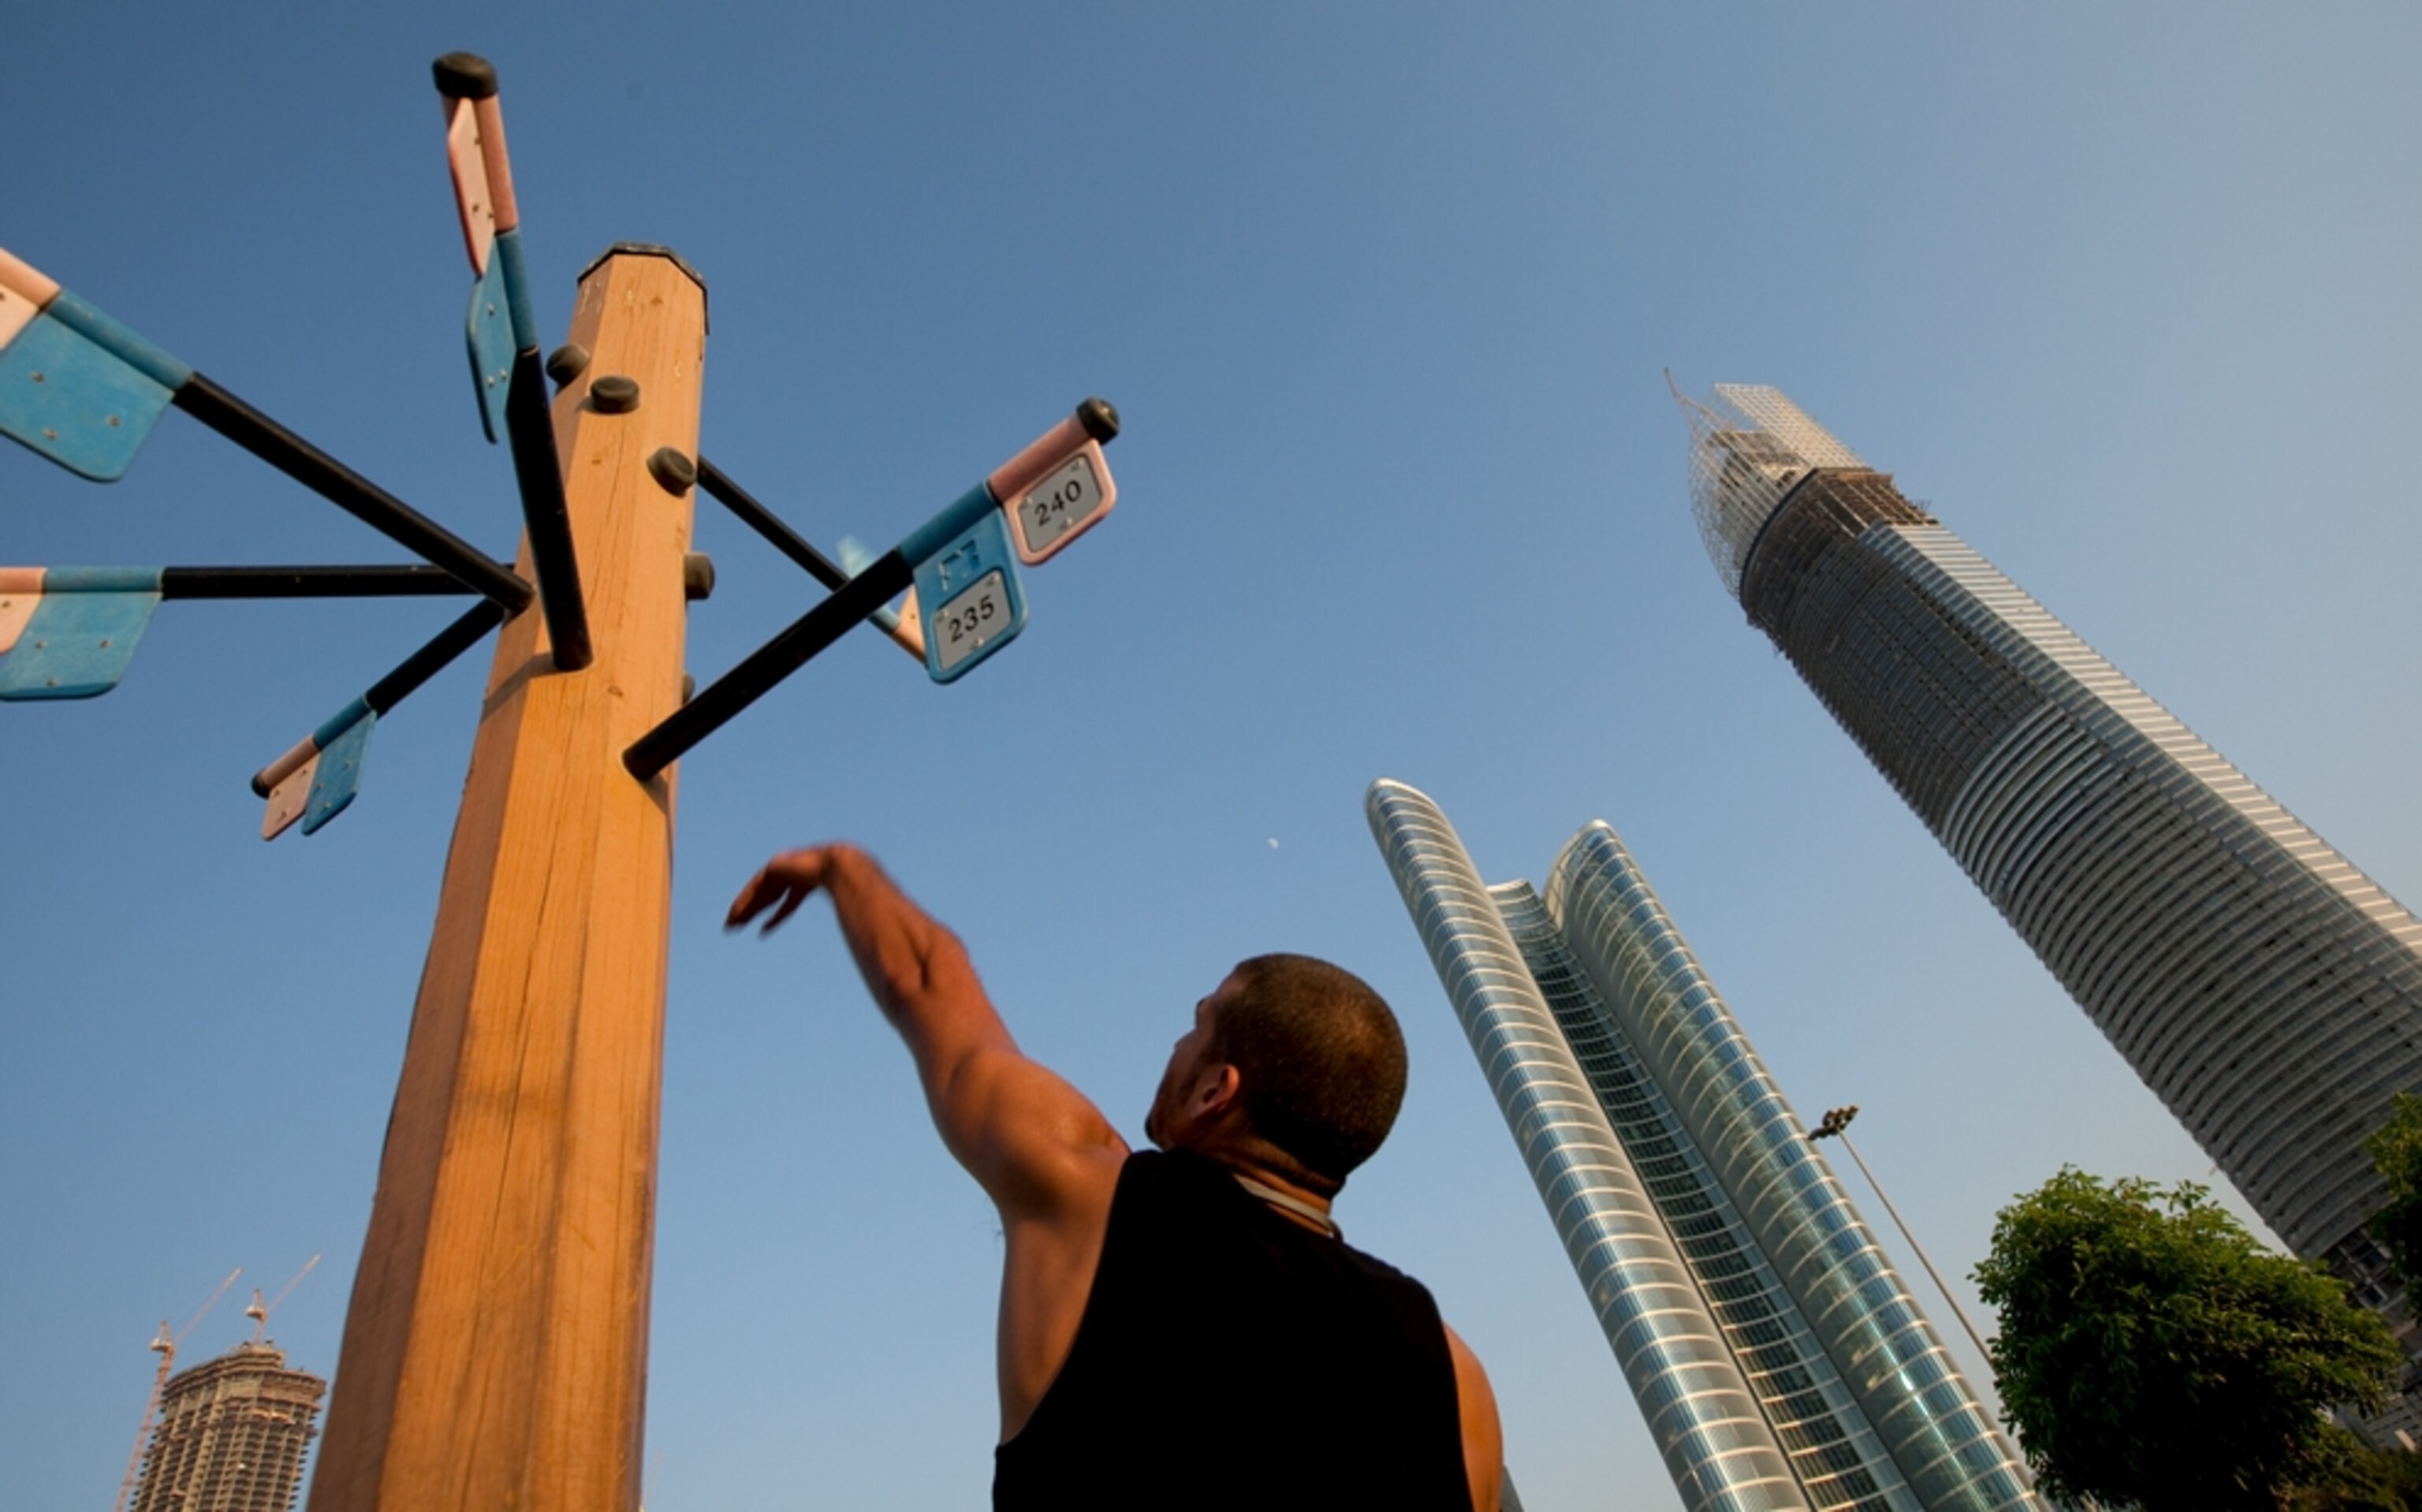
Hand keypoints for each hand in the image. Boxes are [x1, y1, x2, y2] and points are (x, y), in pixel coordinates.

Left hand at [726, 844, 853, 934]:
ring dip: (745, 907)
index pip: (788, 901)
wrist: (843, 868)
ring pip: (759, 891)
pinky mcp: (776, 866)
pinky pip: (757, 885)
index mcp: (809, 881)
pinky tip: (738, 915)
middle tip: (736, 926)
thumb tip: (864, 943)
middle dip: (752, 910)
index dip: (776, 916)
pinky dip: (747, 900)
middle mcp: (794, 873)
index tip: (763, 930)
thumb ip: (847, 920)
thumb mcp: (843, 908)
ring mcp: (785, 867)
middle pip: (768, 895)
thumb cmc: (851, 889)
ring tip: (732, 925)